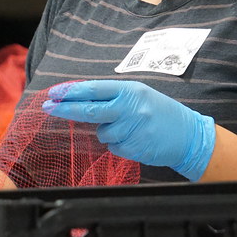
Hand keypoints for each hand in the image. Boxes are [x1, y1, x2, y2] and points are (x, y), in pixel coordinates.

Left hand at [41, 80, 215, 180]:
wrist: (189, 136)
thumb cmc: (161, 113)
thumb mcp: (140, 96)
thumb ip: (114, 98)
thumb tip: (81, 100)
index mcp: (131, 90)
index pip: (93, 89)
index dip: (70, 92)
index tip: (53, 93)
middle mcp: (130, 107)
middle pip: (89, 110)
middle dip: (65, 109)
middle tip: (47, 108)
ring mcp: (132, 129)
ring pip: (102, 133)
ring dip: (107, 132)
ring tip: (129, 129)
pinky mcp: (134, 147)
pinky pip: (113, 147)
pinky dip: (119, 145)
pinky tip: (135, 139)